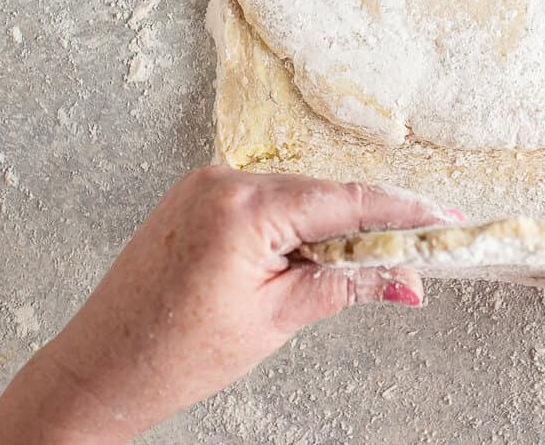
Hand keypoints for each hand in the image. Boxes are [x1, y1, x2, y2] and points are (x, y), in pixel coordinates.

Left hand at [0, 166, 459, 444]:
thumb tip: (406, 280)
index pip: (346, 200)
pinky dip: (297, 225)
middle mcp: (225, 178)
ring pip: (297, 197)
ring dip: (332, 228)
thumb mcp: (277, 318)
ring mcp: (207, 183)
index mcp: (244, 205)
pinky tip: (313, 255)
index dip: (402, 212)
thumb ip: (347, 285)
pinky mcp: (197, 195)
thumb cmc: (176, 352)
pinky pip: (266, 200)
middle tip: (414, 261)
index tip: (444, 217)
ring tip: (363, 269)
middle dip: (370, 228)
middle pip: (324, 194)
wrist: (100, 366)